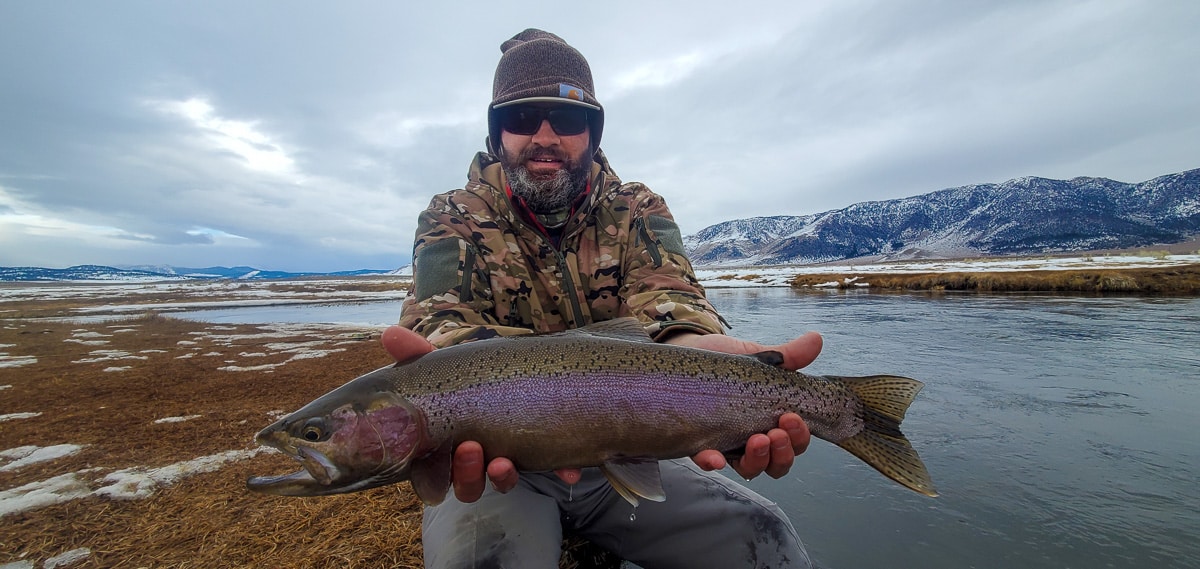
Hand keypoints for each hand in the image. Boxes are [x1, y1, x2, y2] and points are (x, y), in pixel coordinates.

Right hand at [380, 325, 576, 502]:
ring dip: (501, 478)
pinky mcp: (542, 454)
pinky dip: (560, 469)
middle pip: (464, 483)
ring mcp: (508, 459)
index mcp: (446, 444)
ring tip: (503, 463)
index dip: (434, 475)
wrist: (525, 375)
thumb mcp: (446, 365)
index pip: (432, 472)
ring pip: (500, 482)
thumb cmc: (473, 378)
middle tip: (472, 449)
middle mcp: (475, 459)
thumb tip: (389, 334)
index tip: (446, 453)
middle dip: (466, 473)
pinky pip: (551, 469)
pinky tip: (569, 470)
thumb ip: (418, 355)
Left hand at [665, 331, 820, 478]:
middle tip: (776, 433)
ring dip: (757, 461)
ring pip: (749, 468)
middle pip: (777, 463)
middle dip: (783, 452)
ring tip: (756, 441)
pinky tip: (715, 458)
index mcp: (772, 421)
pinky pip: (706, 460)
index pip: (795, 441)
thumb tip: (816, 340)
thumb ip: (787, 356)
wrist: (688, 351)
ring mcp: (726, 444)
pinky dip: (712, 462)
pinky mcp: (697, 442)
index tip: (791, 417)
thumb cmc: (727, 360)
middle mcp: (753, 438)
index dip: (799, 437)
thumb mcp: (757, 358)